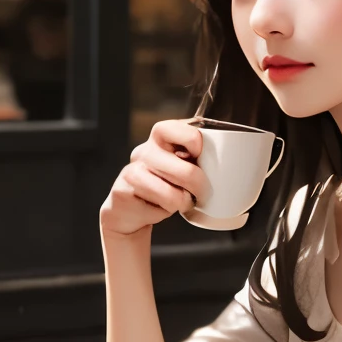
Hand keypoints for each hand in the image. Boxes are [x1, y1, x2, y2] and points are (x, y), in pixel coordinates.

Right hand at [100, 119, 206, 238]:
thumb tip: (219, 165)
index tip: (199, 157)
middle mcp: (145, 150)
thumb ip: (194, 158)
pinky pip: (157, 207)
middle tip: (201, 193)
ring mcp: (132, 170)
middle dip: (199, 188)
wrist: (129, 211)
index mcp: (161, 137)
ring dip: (183, 202)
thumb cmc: (162, 185)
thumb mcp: (181, 166)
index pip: (183, 130)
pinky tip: (159, 207)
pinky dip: (165, 211)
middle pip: (186, 171)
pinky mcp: (122, 190)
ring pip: (173, 194)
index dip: (197, 145)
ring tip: (179, 201)